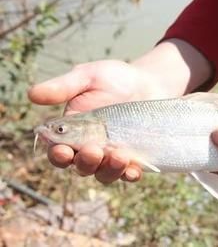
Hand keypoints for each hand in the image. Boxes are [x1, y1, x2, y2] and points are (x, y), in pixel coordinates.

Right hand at [29, 60, 166, 183]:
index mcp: (72, 132)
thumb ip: (63, 87)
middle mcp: (89, 148)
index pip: (58, 150)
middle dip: (85, 162)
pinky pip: (129, 173)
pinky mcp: (133, 158)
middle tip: (94, 150)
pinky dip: (130, 175)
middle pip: (81, 166)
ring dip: (109, 170)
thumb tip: (31, 94)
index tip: (63, 150)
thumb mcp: (88, 77)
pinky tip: (133, 170)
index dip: (58, 154)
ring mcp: (111, 156)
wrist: (149, 83)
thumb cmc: (115, 79)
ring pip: (104, 174)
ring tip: (119, 155)